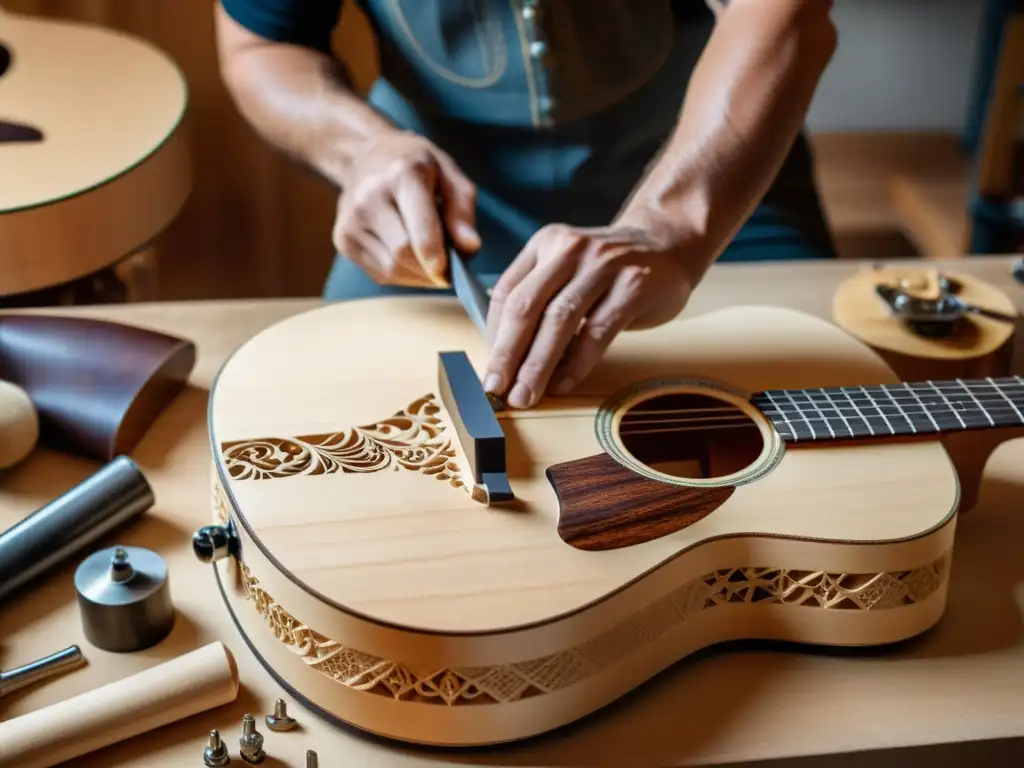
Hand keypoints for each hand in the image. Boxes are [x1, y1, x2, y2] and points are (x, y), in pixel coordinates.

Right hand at [333, 128, 479, 286]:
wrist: (364, 155)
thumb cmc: (415, 164)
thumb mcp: (448, 173)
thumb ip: (463, 209)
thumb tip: (470, 248)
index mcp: (401, 175)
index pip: (417, 232)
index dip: (436, 260)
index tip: (451, 273)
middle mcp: (369, 198)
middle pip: (403, 255)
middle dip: (430, 270)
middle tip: (447, 267)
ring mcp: (351, 221)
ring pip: (391, 269)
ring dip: (418, 275)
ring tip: (428, 257)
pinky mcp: (343, 239)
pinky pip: (380, 273)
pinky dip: (402, 274)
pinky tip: (409, 257)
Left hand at [483, 218, 698, 408]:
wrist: (668, 244)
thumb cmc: (610, 267)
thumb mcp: (567, 267)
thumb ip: (537, 297)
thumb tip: (504, 351)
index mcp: (546, 243)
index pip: (507, 292)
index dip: (493, 336)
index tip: (491, 370)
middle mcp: (570, 250)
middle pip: (527, 307)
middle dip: (507, 354)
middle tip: (497, 389)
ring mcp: (603, 265)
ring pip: (559, 321)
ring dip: (538, 365)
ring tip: (526, 395)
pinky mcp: (633, 285)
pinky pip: (597, 332)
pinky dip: (577, 363)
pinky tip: (564, 383)